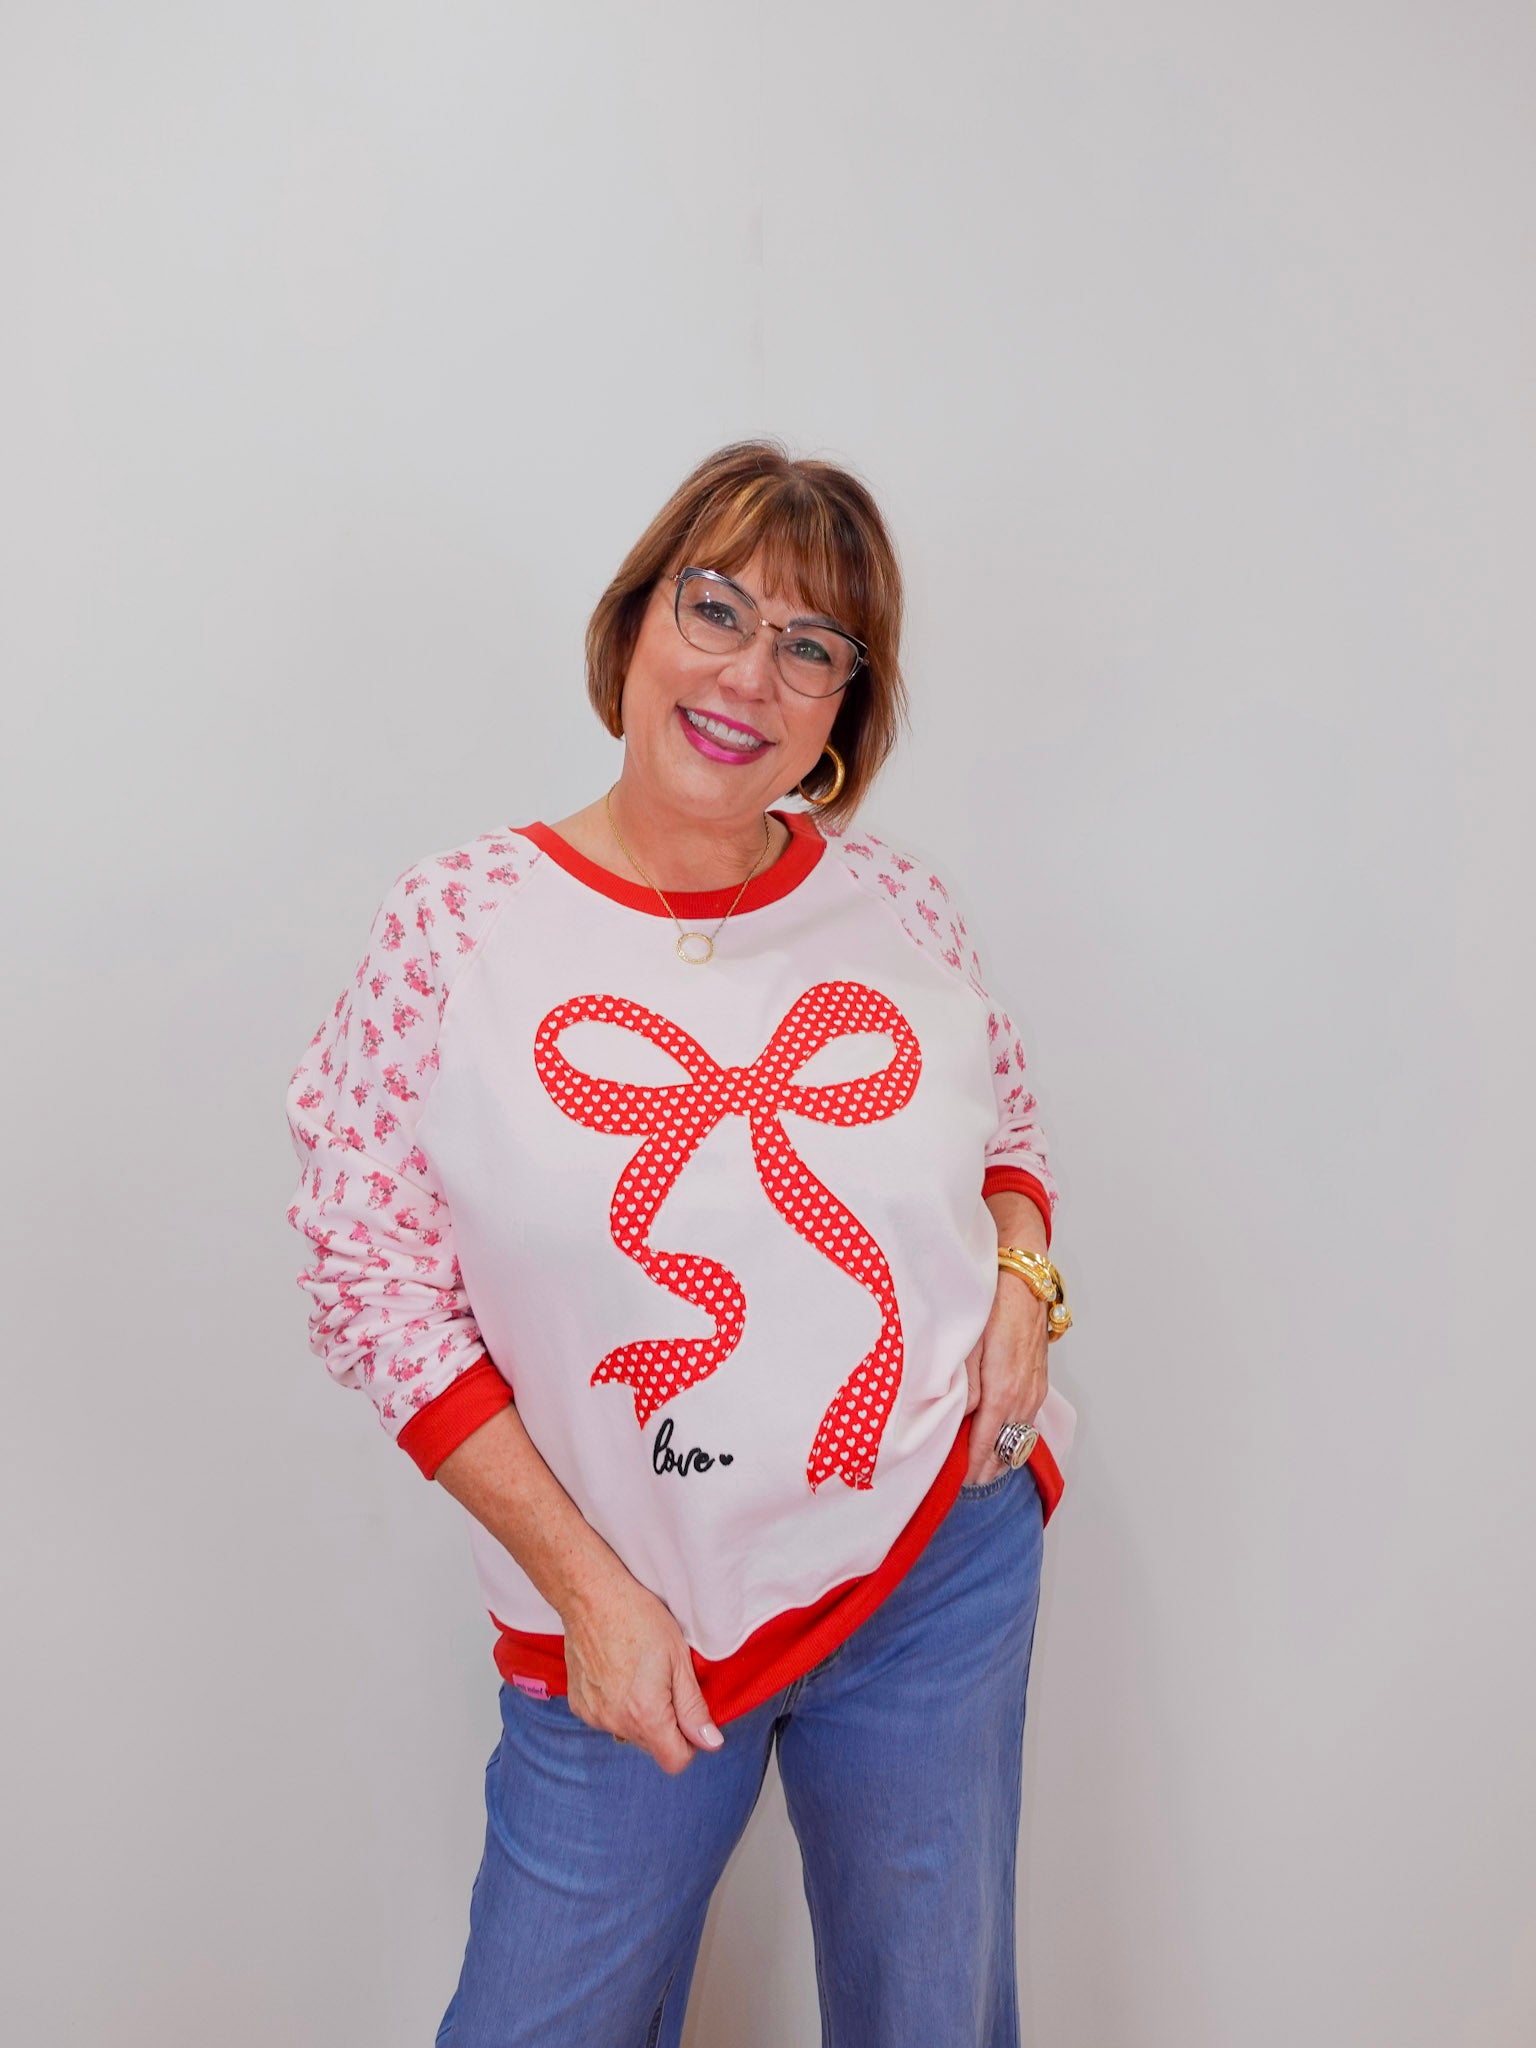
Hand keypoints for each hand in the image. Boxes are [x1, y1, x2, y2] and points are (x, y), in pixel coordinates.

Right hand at [560, 1561, 724, 1774]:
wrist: (591, 1596)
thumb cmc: (638, 1618)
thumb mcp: (679, 1658)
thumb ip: (694, 1707)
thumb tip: (711, 1742)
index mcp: (646, 1714)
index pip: (675, 1761)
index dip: (690, 1742)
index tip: (690, 1715)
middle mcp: (615, 1723)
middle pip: (652, 1745)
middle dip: (665, 1724)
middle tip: (665, 1681)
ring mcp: (593, 1715)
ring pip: (629, 1732)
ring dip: (639, 1714)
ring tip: (639, 1673)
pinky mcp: (579, 1705)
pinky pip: (607, 1718)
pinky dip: (616, 1704)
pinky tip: (617, 1672)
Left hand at [962, 1267, 1048, 1486]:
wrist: (1024, 1281)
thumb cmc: (993, 1306)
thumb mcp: (969, 1345)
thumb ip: (966, 1386)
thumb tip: (962, 1419)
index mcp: (1002, 1392)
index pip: (986, 1444)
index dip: (972, 1467)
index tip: (957, 1482)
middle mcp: (1023, 1398)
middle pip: (1007, 1449)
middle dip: (986, 1468)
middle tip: (964, 1482)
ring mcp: (1034, 1391)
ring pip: (1020, 1438)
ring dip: (1002, 1455)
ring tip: (980, 1470)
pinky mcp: (1039, 1383)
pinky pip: (1027, 1422)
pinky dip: (1014, 1437)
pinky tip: (1001, 1440)